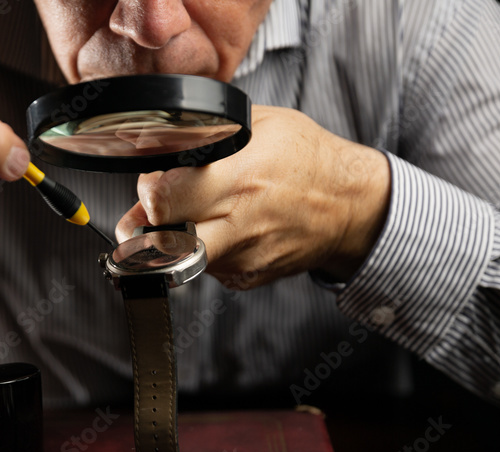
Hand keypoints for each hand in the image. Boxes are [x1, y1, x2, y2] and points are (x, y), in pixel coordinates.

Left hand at [115, 106, 391, 287]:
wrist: (350, 205)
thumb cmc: (307, 159)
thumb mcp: (260, 124)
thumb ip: (207, 133)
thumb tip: (158, 144)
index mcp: (239, 178)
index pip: (164, 199)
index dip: (149, 191)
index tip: (154, 181)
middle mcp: (239, 223)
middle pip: (164, 239)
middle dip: (150, 224)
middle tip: (156, 209)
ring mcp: (242, 256)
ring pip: (180, 257)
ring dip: (175, 237)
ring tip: (196, 213)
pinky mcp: (246, 277)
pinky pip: (205, 268)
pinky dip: (203, 250)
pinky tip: (222, 228)